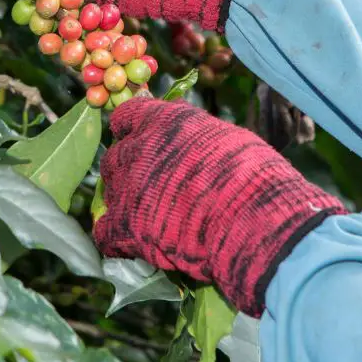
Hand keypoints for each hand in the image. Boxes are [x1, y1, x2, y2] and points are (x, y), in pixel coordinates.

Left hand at [93, 98, 344, 316]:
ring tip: (149, 218)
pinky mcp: (125, 226)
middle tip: (150, 186)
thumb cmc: (255, 176)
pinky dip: (116, 239)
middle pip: (115, 156)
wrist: (256, 222)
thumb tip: (182, 123)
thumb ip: (195, 131)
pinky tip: (133, 245)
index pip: (126, 117)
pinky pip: (105, 233)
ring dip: (125, 203)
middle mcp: (138, 149)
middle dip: (129, 170)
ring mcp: (127, 188)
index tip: (138, 140)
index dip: (131, 130)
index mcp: (163, 121)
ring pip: (110, 192)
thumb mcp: (227, 138)